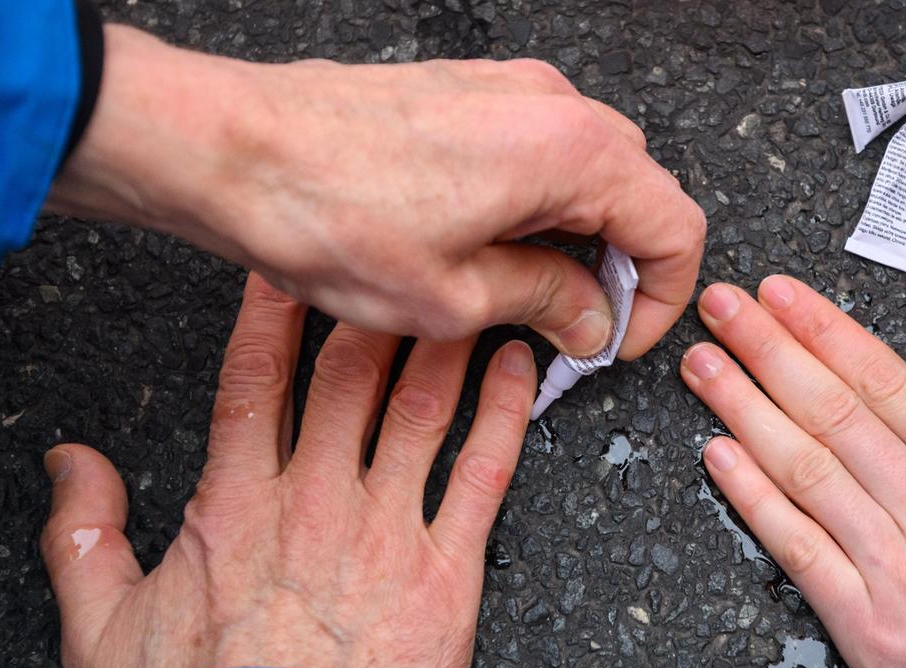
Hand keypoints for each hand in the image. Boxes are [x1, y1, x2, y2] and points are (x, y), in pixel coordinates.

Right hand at [37, 273, 534, 667]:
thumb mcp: (101, 623)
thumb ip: (82, 532)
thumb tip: (70, 463)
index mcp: (237, 501)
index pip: (254, 377)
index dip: (274, 310)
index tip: (292, 263)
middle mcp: (315, 498)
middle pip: (350, 373)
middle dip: (377, 303)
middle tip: (404, 250)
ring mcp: (384, 530)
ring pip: (422, 408)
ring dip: (448, 341)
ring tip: (475, 287)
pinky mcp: (443, 574)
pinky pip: (482, 475)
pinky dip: (507, 417)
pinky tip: (522, 371)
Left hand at [47, 25, 704, 360]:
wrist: (230, 147)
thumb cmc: (327, 213)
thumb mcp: (454, 298)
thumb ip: (547, 304)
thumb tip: (591, 320)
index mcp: (572, 151)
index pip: (675, 227)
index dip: (662, 299)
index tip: (616, 340)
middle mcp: (551, 103)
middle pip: (639, 192)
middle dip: (622, 268)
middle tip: (576, 327)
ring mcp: (507, 89)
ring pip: (588, 170)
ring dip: (577, 236)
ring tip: (524, 294)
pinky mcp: (465, 91)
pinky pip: (537, 149)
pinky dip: (537, 204)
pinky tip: (487, 248)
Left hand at [681, 276, 905, 667]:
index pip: (886, 381)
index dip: (825, 331)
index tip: (781, 295)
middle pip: (831, 410)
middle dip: (768, 350)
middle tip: (722, 307)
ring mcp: (890, 564)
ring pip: (802, 467)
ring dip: (744, 409)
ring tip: (702, 365)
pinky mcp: (865, 623)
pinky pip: (797, 549)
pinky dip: (753, 500)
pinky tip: (718, 457)